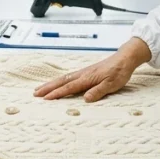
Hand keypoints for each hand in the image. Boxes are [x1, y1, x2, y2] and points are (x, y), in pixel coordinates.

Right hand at [34, 38, 151, 101]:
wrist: (124, 59)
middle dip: (48, 88)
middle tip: (35, 94)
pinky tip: (57, 84)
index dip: (57, 94)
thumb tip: (85, 99)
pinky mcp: (86, 72)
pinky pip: (68, 77)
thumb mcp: (112, 85)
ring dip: (51, 84)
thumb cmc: (119, 72)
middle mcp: (82, 74)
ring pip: (63, 78)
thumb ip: (98, 92)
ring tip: (40, 89)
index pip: (69, 88)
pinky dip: (59, 81)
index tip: (46, 99)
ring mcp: (83, 72)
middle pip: (62, 81)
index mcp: (87, 78)